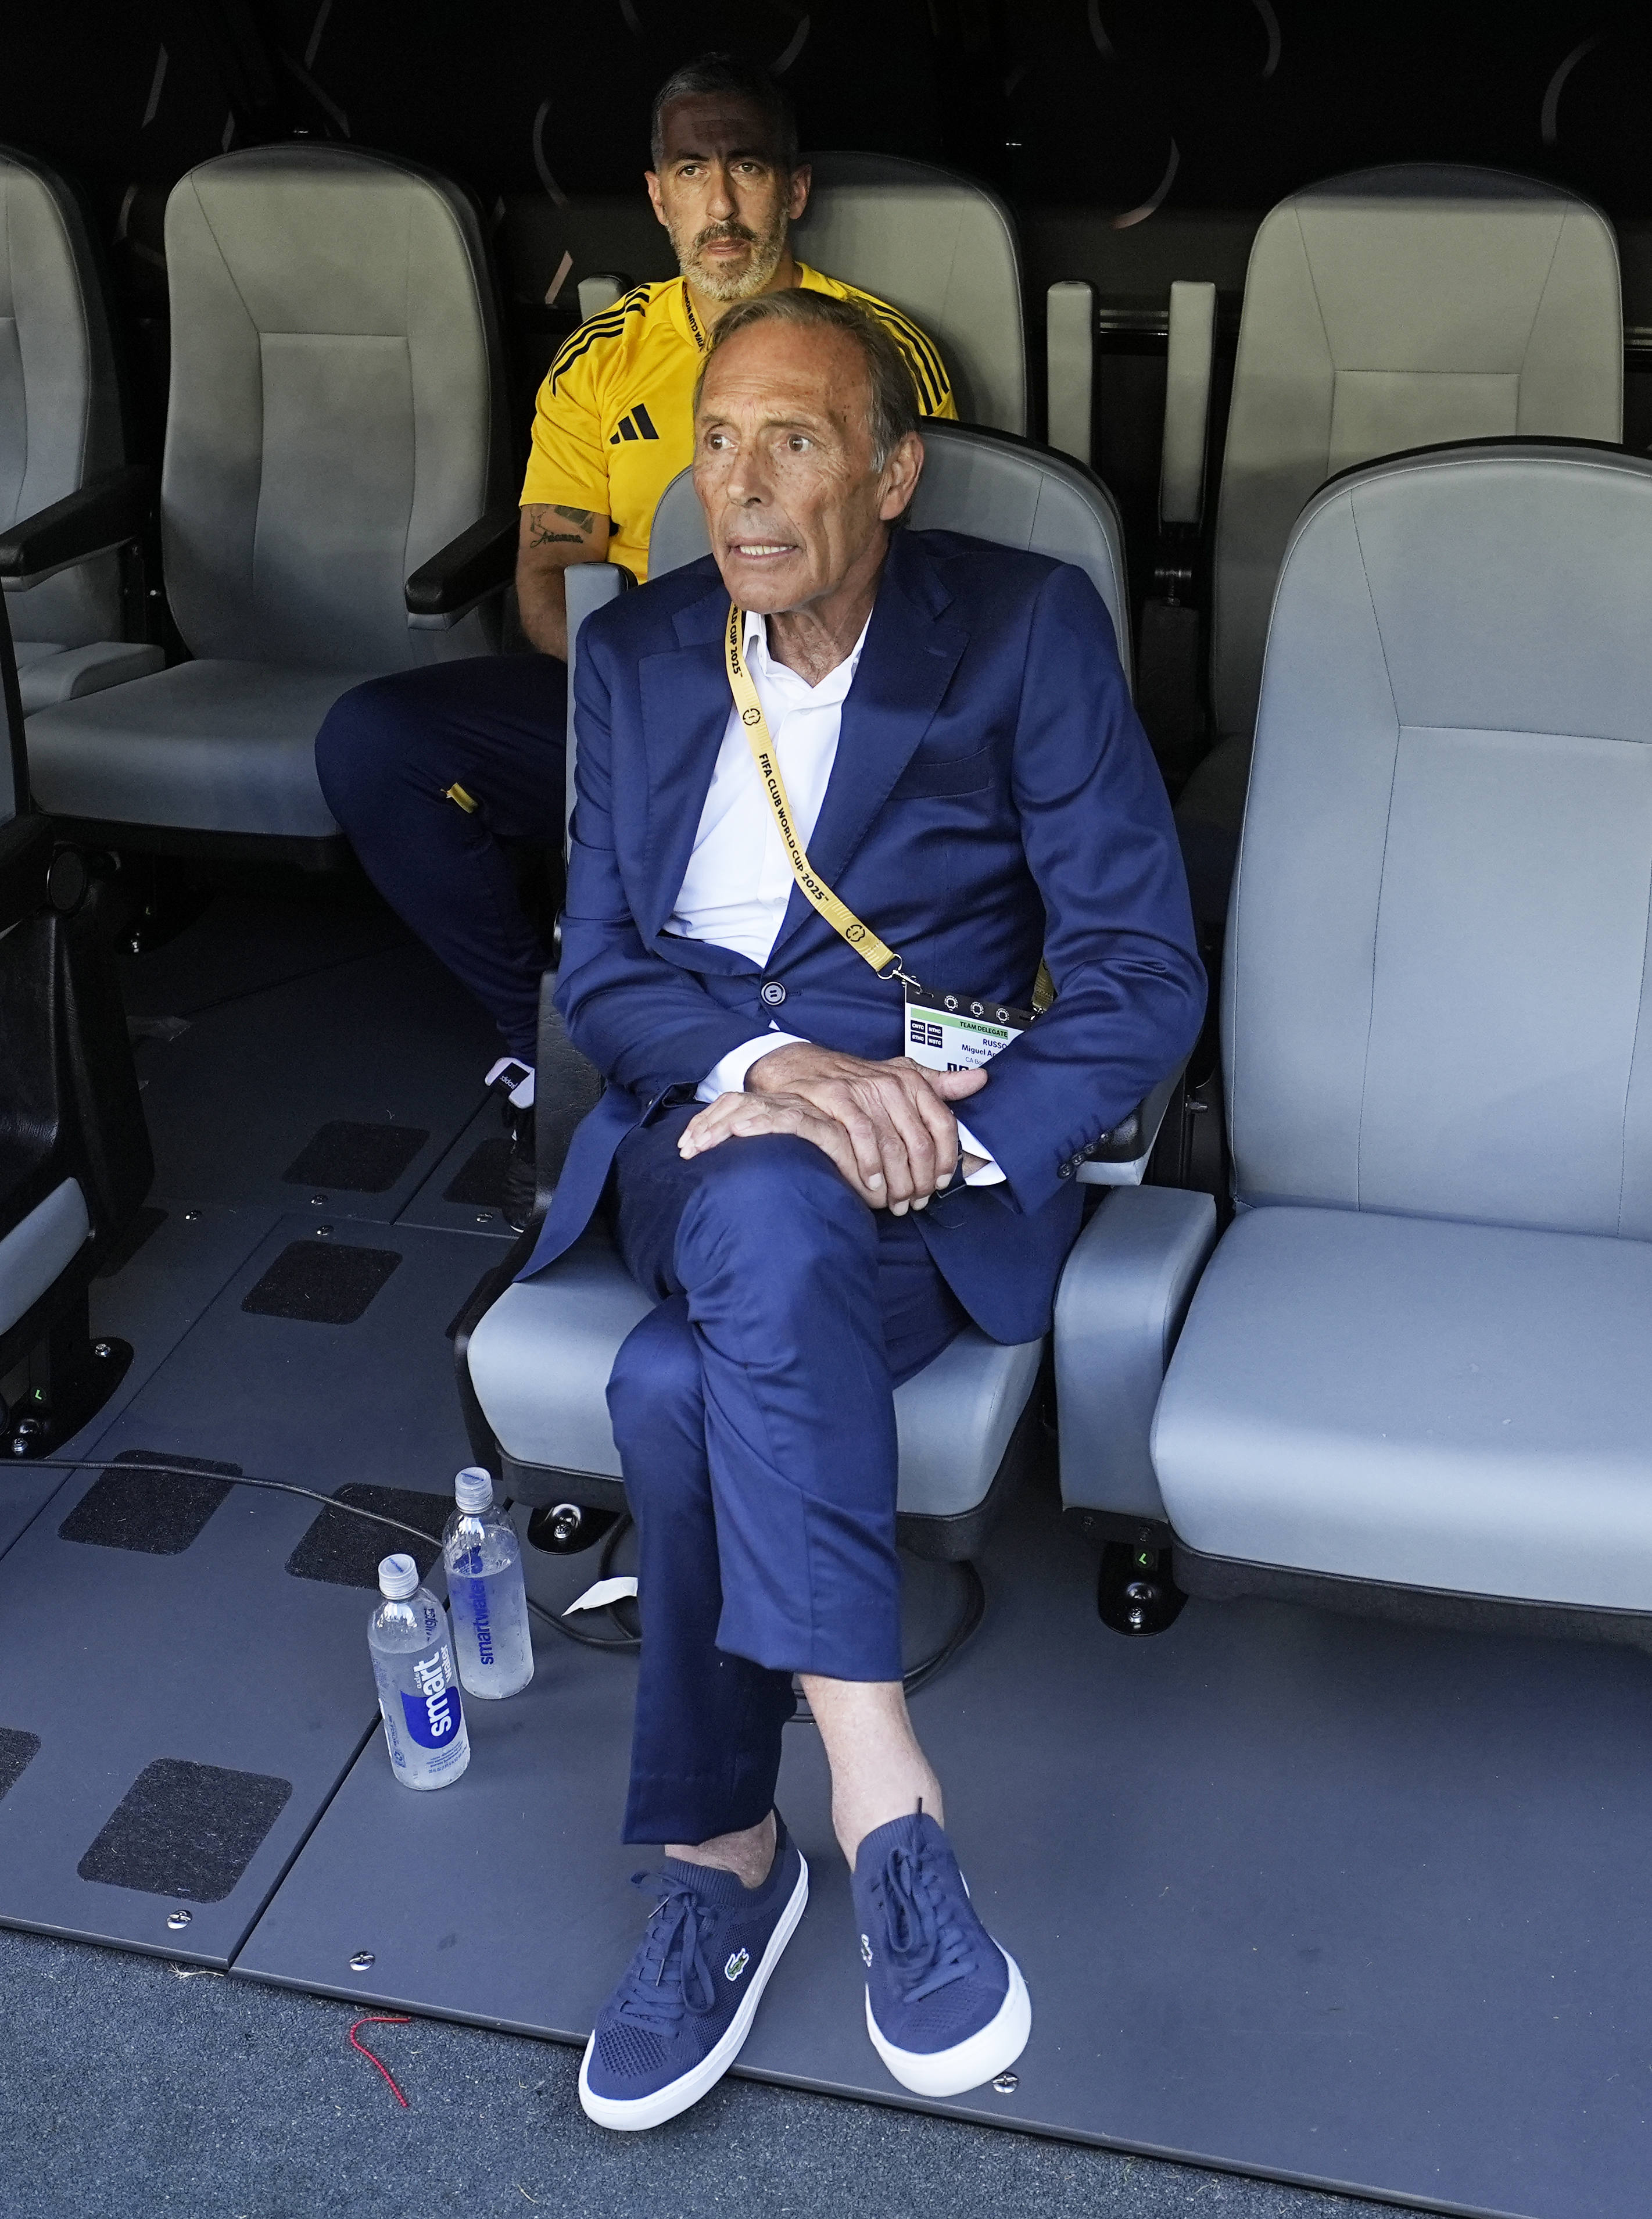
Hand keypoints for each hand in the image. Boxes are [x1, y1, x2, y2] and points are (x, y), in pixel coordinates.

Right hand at [681, 1043, 987, 1211]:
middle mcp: (891, 1083)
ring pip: (893, 1146)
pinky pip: (861, 1138)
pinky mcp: (835, 1097)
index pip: (943, 1125)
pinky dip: (869, 1167)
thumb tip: (980, 1079)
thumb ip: (940, 1083)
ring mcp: (862, 1090)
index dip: (947, 1160)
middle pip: (920, 1143)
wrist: (801, 1067)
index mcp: (912, 1080)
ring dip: (896, 1183)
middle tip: (914, 1201)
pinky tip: (872, 1186)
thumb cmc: (855, 1080)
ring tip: (894, 1202)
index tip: (941, 1182)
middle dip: (920, 1181)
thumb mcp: (900, 1075)